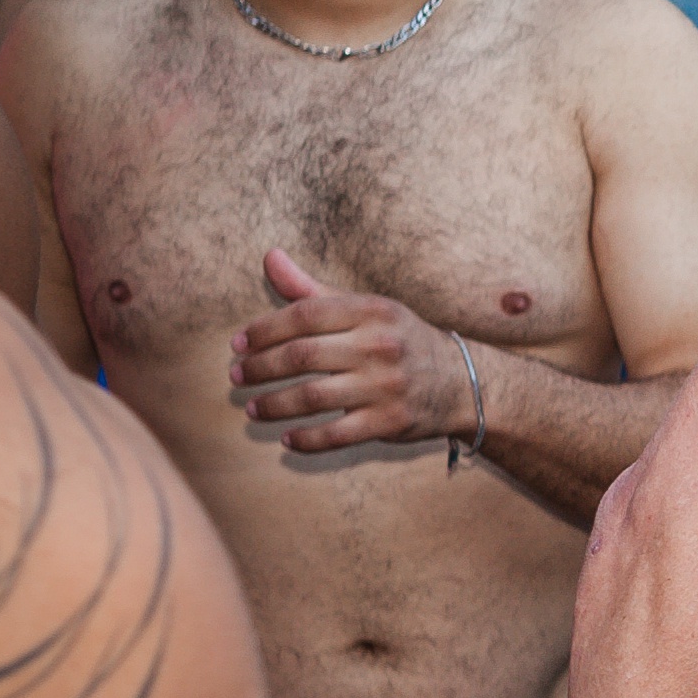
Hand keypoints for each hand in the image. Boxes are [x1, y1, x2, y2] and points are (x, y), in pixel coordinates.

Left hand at [231, 246, 470, 451]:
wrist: (460, 381)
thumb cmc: (398, 339)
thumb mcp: (365, 308)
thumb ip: (313, 289)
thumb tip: (269, 257)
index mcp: (371, 311)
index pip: (304, 315)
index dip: (263, 330)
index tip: (238, 344)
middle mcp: (380, 345)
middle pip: (302, 355)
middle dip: (260, 368)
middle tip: (236, 376)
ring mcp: (386, 385)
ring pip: (312, 397)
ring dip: (273, 405)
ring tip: (252, 409)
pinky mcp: (390, 421)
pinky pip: (336, 434)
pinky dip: (306, 439)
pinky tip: (286, 439)